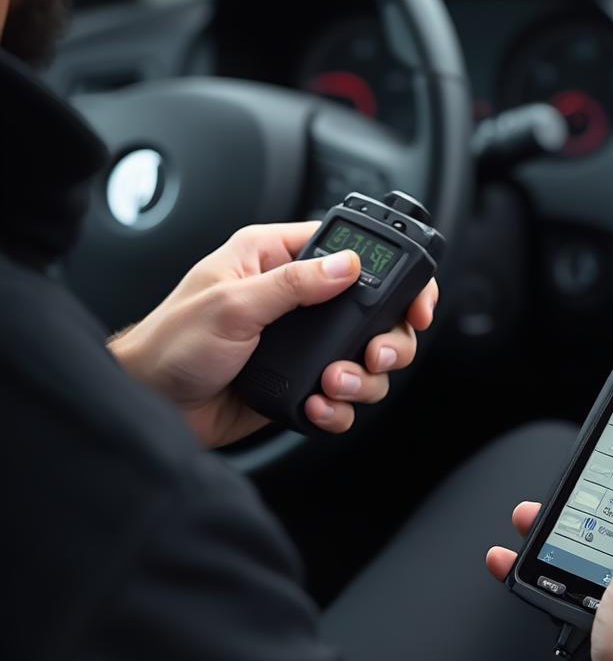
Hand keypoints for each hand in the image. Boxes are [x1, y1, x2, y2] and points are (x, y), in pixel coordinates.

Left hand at [109, 222, 437, 447]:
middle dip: (388, 340)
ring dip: (363, 379)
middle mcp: (297, 300)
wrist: (150, 405)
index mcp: (276, 259)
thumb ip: (293, 284)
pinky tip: (317, 407)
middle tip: (377, 354)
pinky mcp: (302, 382)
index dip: (393, 273)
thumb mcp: (232, 304)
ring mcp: (303, 343)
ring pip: (367, 359)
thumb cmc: (171, 343)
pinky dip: (340, 408)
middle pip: (376, 312)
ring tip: (333, 384)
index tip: (414, 301)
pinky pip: (344, 397)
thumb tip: (348, 266)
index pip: (352, 251)